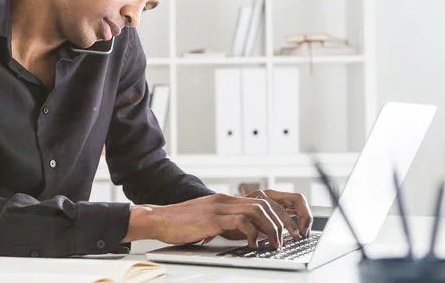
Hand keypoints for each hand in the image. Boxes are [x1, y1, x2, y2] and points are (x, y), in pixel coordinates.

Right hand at [124, 193, 289, 248]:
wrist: (158, 219)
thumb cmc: (180, 223)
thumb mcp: (207, 220)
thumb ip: (225, 222)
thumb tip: (244, 234)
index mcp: (225, 200)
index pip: (260, 200)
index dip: (277, 215)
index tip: (284, 230)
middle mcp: (224, 200)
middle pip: (264, 203)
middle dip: (280, 221)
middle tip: (286, 238)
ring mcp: (218, 208)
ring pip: (257, 210)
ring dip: (270, 228)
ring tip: (274, 243)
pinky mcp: (211, 219)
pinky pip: (240, 221)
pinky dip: (251, 233)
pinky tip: (252, 244)